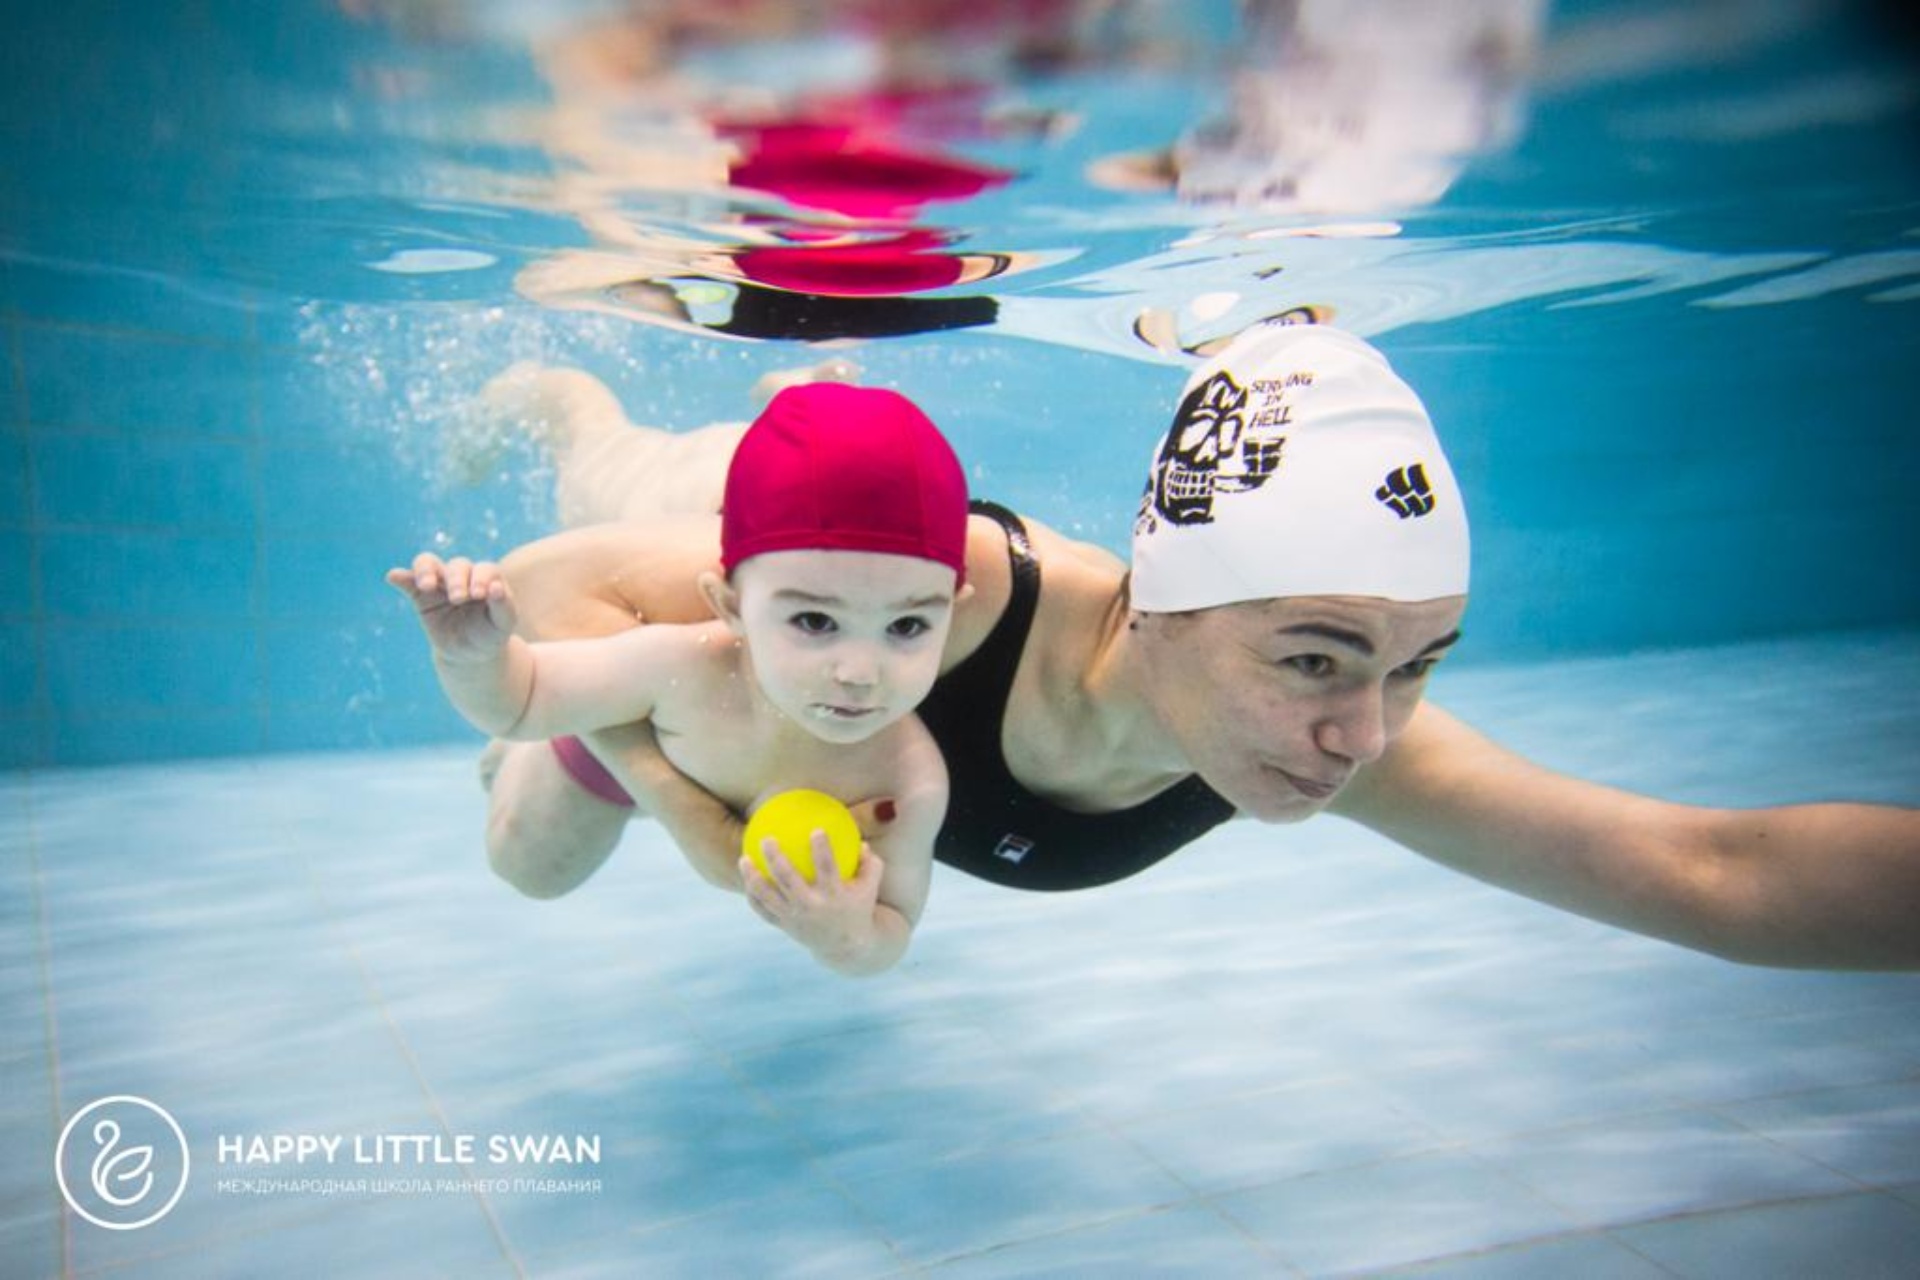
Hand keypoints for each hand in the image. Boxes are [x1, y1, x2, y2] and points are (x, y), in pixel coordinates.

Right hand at [386, 552, 518, 663]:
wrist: (470, 654)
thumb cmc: (491, 633)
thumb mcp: (504, 623)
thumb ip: (504, 605)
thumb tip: (496, 587)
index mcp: (486, 579)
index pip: (484, 569)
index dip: (481, 578)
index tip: (478, 595)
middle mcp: (462, 576)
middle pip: (457, 565)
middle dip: (457, 579)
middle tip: (458, 599)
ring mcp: (440, 584)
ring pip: (429, 563)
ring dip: (427, 570)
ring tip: (427, 585)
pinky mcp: (420, 596)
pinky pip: (408, 582)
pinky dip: (401, 577)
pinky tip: (393, 576)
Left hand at [740, 831, 885, 966]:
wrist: (846, 947)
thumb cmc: (859, 907)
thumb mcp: (871, 887)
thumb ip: (870, 863)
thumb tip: (862, 841)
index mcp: (834, 896)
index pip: (827, 869)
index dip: (822, 850)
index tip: (816, 830)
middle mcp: (812, 907)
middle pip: (788, 880)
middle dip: (776, 858)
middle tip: (767, 839)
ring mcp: (795, 918)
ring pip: (768, 896)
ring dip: (753, 877)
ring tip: (743, 858)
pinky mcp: (784, 926)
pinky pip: (763, 910)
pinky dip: (753, 896)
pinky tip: (747, 879)